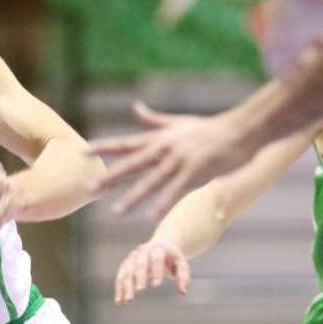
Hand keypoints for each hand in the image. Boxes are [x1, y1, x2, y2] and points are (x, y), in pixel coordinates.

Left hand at [88, 102, 257, 217]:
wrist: (240, 129)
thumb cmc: (208, 127)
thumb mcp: (177, 122)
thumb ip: (153, 119)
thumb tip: (135, 107)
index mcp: (158, 138)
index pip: (124, 143)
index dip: (103, 147)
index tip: (82, 151)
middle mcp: (164, 148)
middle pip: (131, 164)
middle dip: (110, 177)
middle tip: (89, 188)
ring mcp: (180, 160)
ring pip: (151, 180)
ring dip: (133, 196)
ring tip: (116, 211)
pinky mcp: (196, 170)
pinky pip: (177, 189)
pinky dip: (164, 202)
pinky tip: (152, 215)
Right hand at [114, 239, 190, 303]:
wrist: (160, 246)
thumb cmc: (172, 258)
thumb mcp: (181, 264)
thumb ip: (183, 277)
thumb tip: (182, 292)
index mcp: (158, 248)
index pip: (156, 258)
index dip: (156, 270)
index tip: (156, 285)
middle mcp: (143, 250)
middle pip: (139, 263)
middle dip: (139, 277)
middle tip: (140, 291)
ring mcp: (133, 257)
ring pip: (127, 270)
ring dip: (126, 285)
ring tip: (128, 300)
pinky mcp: (126, 264)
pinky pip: (121, 276)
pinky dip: (119, 288)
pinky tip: (120, 301)